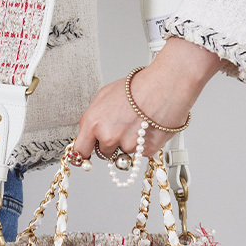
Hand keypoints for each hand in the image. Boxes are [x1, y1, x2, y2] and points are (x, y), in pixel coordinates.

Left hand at [72, 37, 226, 162]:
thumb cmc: (137, 87)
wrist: (164, 86)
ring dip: (128, 142)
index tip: (84, 158)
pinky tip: (148, 127)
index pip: (80, 150)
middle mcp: (108, 137)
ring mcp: (127, 145)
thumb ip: (93, 117)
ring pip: (123, 152)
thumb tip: (90, 131)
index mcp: (93, 123)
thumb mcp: (104, 96)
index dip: (82, 155)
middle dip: (110, 143)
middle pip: (103, 152)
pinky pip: (139, 152)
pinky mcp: (145, 150)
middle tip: (122, 126)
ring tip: (137, 122)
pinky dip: (143, 143)